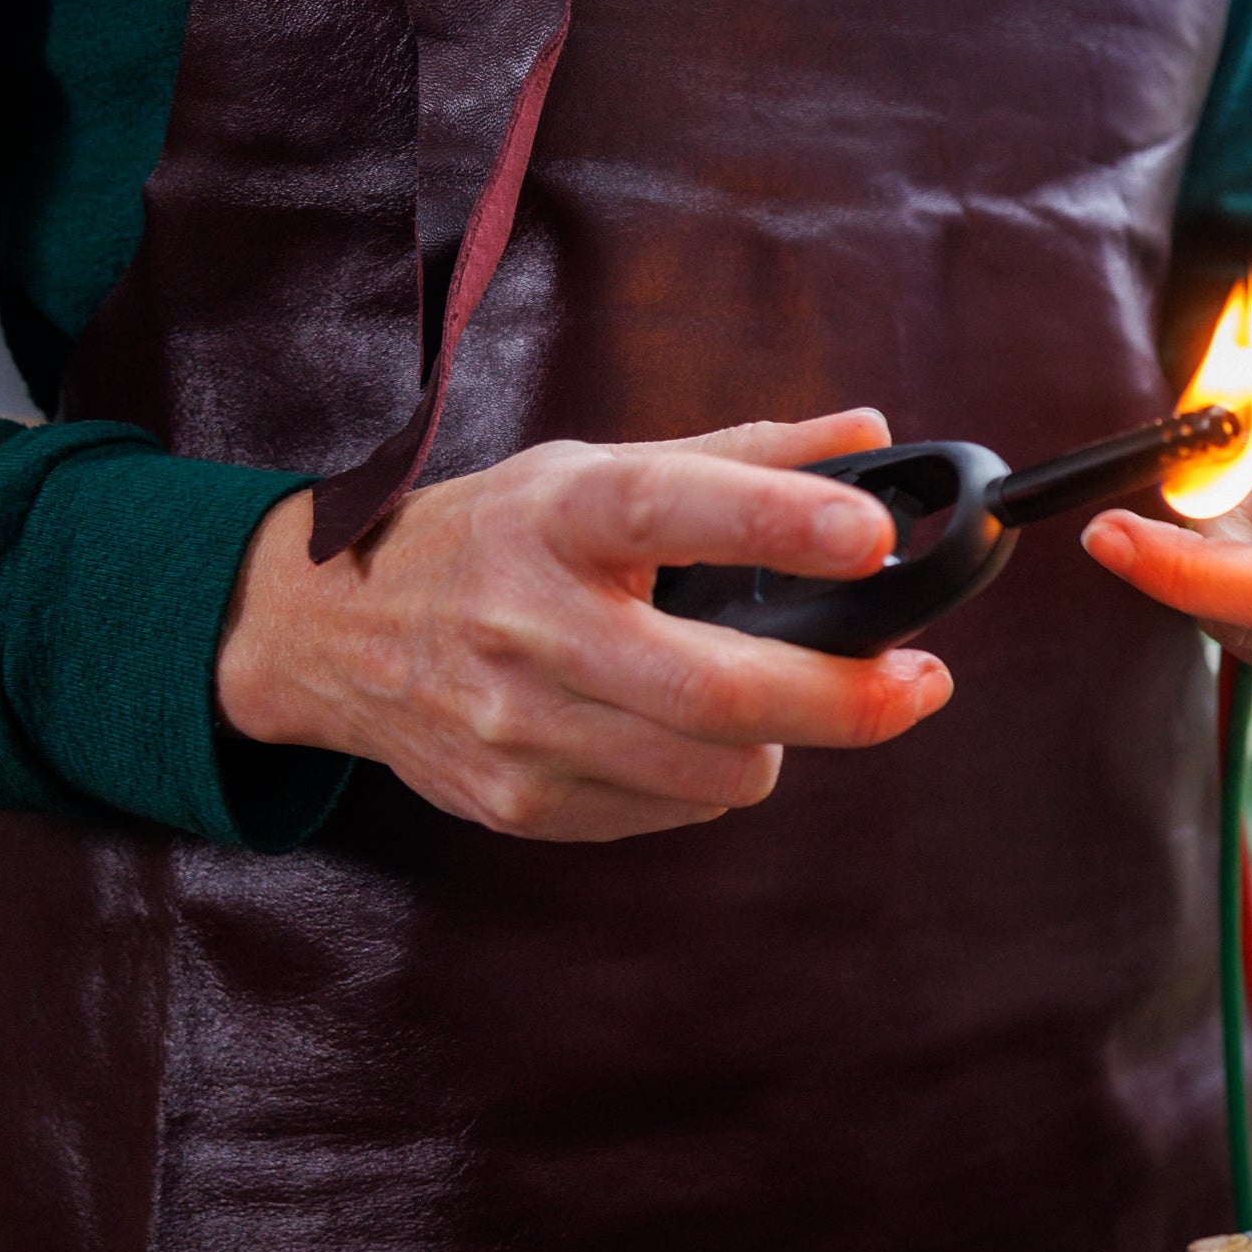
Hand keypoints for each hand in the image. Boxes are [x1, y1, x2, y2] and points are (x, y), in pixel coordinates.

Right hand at [215, 410, 953, 840]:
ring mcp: (519, 726)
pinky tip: (678, 733)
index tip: (872, 535)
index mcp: (559, 515)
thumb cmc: (493, 538)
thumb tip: (875, 441)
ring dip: (779, 740)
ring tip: (770, 697)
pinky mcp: (519, 803)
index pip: (676, 508)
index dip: (782, 523)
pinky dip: (709, 777)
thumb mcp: (597, 469)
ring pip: (717, 771)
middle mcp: (531, 623)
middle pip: (722, 692)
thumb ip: (745, 458)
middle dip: (847, 700)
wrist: (333, 632)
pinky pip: (673, 810)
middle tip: (919, 682)